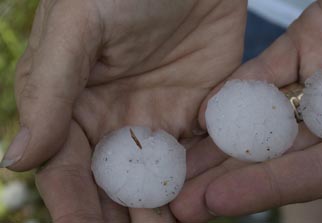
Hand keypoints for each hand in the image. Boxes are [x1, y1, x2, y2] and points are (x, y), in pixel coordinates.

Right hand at [1, 0, 245, 221]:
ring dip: (166, 210)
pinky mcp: (203, 108)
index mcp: (74, 106)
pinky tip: (211, 200)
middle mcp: (116, 120)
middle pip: (115, 186)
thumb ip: (49, 88)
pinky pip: (205, 152)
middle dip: (123, 219)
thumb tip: (19, 160)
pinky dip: (206, 178)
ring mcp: (162, 117)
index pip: (68, 170)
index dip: (75, 206)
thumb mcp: (79, 26)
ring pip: (162, 179)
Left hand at [170, 0, 321, 221]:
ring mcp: (319, 84)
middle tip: (178, 199)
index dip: (265, 188)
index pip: (313, 173)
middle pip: (277, 155)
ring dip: (220, 141)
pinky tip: (201, 112)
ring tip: (176, 163)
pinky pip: (265, 73)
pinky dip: (235, 90)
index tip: (215, 203)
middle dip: (226, 177)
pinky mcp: (304, 49)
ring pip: (263, 118)